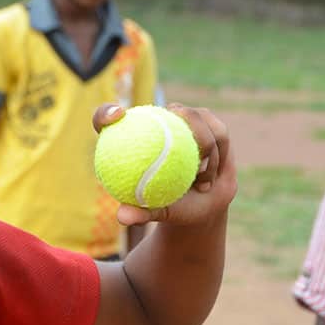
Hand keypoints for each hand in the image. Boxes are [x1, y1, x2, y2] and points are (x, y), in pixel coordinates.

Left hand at [92, 103, 235, 226]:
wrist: (200, 206)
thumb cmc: (170, 206)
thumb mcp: (153, 212)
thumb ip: (139, 213)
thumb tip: (123, 216)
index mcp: (132, 134)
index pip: (107, 115)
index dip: (106, 112)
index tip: (116, 116)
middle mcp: (160, 120)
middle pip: (168, 108)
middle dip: (185, 120)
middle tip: (186, 150)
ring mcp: (187, 119)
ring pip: (199, 117)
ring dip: (205, 147)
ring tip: (200, 176)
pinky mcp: (212, 126)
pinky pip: (218, 133)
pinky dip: (217, 155)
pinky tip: (210, 177)